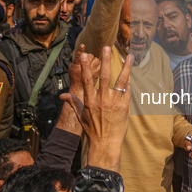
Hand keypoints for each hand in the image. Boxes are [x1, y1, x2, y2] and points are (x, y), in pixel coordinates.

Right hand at [64, 46, 130, 171]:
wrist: (105, 144)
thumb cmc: (92, 130)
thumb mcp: (80, 116)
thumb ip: (73, 103)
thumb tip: (62, 96)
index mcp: (90, 101)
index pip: (87, 80)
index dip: (85, 67)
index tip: (84, 56)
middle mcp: (102, 100)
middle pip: (104, 76)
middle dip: (105, 61)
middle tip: (106, 48)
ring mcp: (114, 103)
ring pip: (121, 81)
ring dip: (125, 68)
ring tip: (129, 56)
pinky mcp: (124, 107)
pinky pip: (127, 91)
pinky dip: (128, 82)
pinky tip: (130, 73)